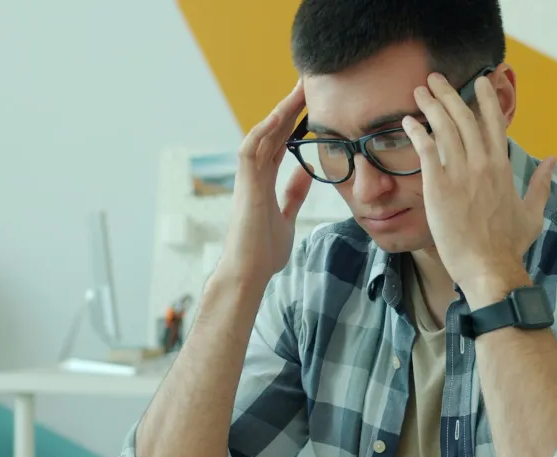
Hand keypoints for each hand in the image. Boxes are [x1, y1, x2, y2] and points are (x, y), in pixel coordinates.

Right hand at [213, 81, 313, 287]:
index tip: (311, 103)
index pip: (280, 143)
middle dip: (290, 107)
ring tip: (298, 90)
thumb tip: (305, 175)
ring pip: (262, 135)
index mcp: (264, 181)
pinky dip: (262, 132)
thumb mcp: (287, 216)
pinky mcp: (245, 186)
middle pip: (272, 132)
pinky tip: (278, 116)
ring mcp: (247, 178)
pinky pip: (251, 151)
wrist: (249, 273)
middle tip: (308, 83)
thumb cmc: (264, 251)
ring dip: (279, 112)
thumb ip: (293, 194)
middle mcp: (254, 175)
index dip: (294, 122)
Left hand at [404, 72, 556, 303]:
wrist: (489, 267)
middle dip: (450, 93)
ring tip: (420, 91)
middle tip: (435, 78)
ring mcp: (461, 174)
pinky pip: (427, 150)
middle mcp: (483, 164)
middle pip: (465, 118)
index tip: (479, 81)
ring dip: (431, 106)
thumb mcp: (532, 211)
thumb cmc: (509, 245)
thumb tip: (553, 160)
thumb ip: (542, 182)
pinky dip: (417, 133)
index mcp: (503, 167)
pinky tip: (408, 122)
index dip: (485, 98)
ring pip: (445, 128)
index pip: (494, 122)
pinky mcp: (439, 187)